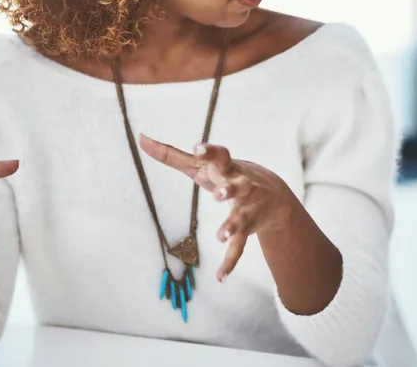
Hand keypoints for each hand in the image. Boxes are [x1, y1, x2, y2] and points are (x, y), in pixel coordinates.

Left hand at [138, 135, 296, 281]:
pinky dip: (231, 261)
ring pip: (240, 217)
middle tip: (219, 194)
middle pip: (237, 185)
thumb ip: (172, 155)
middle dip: (229, 190)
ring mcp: (245, 208)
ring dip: (231, 226)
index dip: (210, 153)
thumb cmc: (228, 175)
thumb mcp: (203, 166)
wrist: (275, 196)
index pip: (220, 156)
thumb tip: (141, 138)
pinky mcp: (248, 229)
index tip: (198, 148)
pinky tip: (221, 277)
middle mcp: (240, 186)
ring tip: (220, 236)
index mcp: (227, 167)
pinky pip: (239, 247)